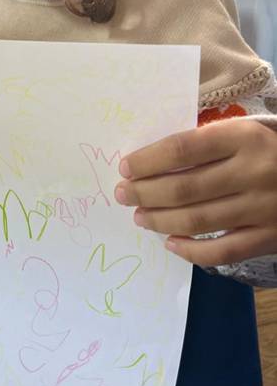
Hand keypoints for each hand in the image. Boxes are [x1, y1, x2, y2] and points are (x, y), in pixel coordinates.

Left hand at [114, 118, 276, 266]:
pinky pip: (222, 251)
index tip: (125, 168)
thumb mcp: (244, 133)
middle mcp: (254, 172)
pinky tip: (170, 243)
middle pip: (185, 187)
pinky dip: (191, 250)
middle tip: (123, 194)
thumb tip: (149, 162)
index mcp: (244, 137)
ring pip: (198, 220)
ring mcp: (263, 208)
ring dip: (160, 219)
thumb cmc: (269, 152)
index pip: (183, 149)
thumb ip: (206, 144)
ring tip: (139, 217)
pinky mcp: (270, 238)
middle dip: (145, 192)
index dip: (148, 160)